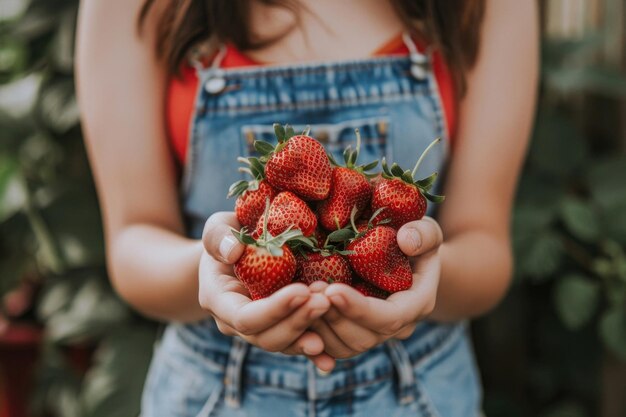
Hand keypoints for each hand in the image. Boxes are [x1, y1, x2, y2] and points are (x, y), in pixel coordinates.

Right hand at [199, 212, 335, 370]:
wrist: (237, 251)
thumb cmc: (228, 234)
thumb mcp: (218, 226)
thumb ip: (218, 235)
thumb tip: (233, 251)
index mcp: (218, 300)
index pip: (244, 317)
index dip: (274, 309)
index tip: (301, 291)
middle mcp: (235, 322)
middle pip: (266, 337)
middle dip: (297, 322)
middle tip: (324, 301)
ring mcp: (259, 329)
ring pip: (284, 344)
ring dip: (310, 331)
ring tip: (333, 309)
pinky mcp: (279, 329)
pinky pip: (296, 344)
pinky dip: (313, 353)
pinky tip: (329, 359)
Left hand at [312, 217, 442, 358]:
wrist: (408, 258)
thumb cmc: (415, 238)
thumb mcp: (428, 229)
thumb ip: (423, 234)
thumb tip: (406, 241)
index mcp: (416, 304)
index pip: (389, 318)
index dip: (359, 308)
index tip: (332, 289)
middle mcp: (397, 327)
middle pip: (363, 338)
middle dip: (333, 317)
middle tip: (308, 291)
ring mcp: (374, 334)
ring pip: (344, 347)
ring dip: (319, 326)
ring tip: (301, 297)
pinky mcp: (354, 335)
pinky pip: (331, 347)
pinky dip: (312, 333)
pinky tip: (296, 311)